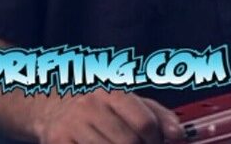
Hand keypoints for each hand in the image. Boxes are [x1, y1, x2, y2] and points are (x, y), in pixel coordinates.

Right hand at [34, 89, 183, 143]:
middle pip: (128, 142)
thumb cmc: (98, 105)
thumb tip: (179, 134)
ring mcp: (73, 125)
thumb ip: (158, 115)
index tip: (158, 143)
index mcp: (114, 92)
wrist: (51, 105)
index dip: (157, 140)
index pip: (145, 123)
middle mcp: (92, 105)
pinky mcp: (58, 142)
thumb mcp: (128, 101)